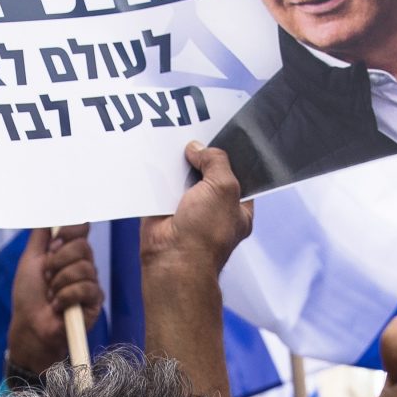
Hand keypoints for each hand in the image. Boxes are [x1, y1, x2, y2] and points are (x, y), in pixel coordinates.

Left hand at [5, 226, 102, 377]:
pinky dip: (67, 297)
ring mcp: (90, 282)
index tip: (55, 242)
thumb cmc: (28, 297)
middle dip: (58, 261)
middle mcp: (81, 264)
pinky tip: (59, 307)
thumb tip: (49, 214)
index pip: (81, 229)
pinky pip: (86, 288)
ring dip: (60, 282)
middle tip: (47, 275)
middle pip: (82, 246)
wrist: (31, 327)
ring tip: (51, 295)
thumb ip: (41, 236)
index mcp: (67, 252)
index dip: (71, 230)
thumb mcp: (30, 260)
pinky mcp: (95, 301)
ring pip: (84, 268)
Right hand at [140, 142, 253, 279]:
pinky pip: (161, 187)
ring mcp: (188, 211)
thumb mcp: (223, 187)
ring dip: (178, 166)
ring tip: (174, 143)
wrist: (173, 259)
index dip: (230, 156)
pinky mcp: (164, 211)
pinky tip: (158, 160)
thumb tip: (198, 148)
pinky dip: (159, 176)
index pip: (238, 176)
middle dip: (201, 158)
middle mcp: (214, 210)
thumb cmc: (206, 234)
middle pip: (208, 174)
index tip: (220, 137)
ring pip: (183, 178)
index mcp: (237, 208)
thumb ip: (216, 161)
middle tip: (195, 137)